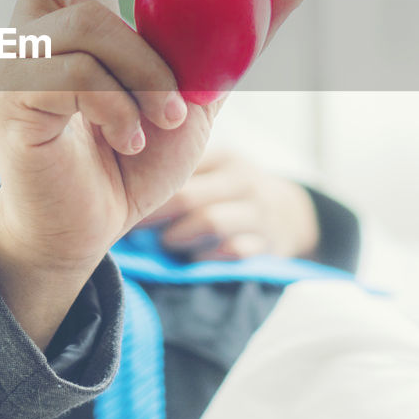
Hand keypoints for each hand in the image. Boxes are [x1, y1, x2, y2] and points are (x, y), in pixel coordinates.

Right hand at [0, 0, 303, 346]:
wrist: (88, 230)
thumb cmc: (133, 158)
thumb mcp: (198, 91)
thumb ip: (236, 37)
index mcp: (71, 11)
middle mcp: (33, 26)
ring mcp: (13, 61)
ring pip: (88, 25)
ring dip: (150, 70)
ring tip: (169, 117)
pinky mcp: (10, 101)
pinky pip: (75, 76)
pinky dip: (121, 106)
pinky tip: (132, 139)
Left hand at [137, 149, 320, 260]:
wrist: (293, 216)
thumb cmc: (234, 192)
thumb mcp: (218, 169)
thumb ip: (184, 172)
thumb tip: (129, 187)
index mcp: (226, 159)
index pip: (180, 167)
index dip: (148, 186)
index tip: (126, 200)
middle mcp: (244, 182)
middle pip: (189, 198)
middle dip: (156, 217)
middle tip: (134, 229)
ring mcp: (258, 214)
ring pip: (209, 223)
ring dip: (179, 238)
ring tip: (166, 243)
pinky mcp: (267, 245)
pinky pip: (231, 252)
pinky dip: (207, 258)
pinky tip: (193, 260)